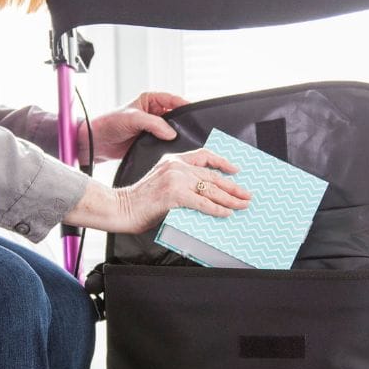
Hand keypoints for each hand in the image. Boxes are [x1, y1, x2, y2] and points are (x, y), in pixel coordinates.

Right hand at [63, 147, 250, 233]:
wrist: (120, 208)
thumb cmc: (139, 201)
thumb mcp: (162, 183)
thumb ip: (181, 183)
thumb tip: (205, 195)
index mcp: (173, 159)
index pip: (204, 155)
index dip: (223, 162)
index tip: (236, 170)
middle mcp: (176, 166)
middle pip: (212, 175)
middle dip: (233, 187)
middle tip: (247, 195)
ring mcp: (175, 179)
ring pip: (210, 189)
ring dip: (230, 199)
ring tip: (242, 205)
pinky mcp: (174, 194)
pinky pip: (202, 202)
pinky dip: (217, 209)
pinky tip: (226, 213)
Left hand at [78, 91, 187, 162]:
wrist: (96, 142)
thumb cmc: (109, 123)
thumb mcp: (132, 118)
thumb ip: (153, 124)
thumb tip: (172, 133)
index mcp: (150, 100)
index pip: (173, 99)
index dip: (185, 104)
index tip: (196, 113)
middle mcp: (153, 112)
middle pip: (176, 116)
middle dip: (184, 122)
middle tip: (196, 130)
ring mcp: (153, 128)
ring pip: (172, 130)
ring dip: (178, 136)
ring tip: (189, 141)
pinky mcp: (150, 141)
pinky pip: (165, 143)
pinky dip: (171, 146)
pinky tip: (177, 151)